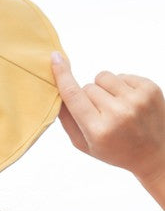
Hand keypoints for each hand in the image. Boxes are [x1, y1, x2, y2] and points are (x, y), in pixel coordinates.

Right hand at [50, 51, 164, 182]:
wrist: (155, 153)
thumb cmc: (115, 150)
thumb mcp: (85, 144)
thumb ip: (67, 120)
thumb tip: (56, 89)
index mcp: (98, 130)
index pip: (74, 95)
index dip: (62, 75)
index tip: (55, 58)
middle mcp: (118, 113)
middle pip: (87, 87)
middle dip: (89, 97)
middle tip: (102, 115)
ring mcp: (136, 99)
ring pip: (103, 77)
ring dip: (105, 88)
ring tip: (116, 106)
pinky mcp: (149, 88)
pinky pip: (122, 75)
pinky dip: (122, 86)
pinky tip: (129, 103)